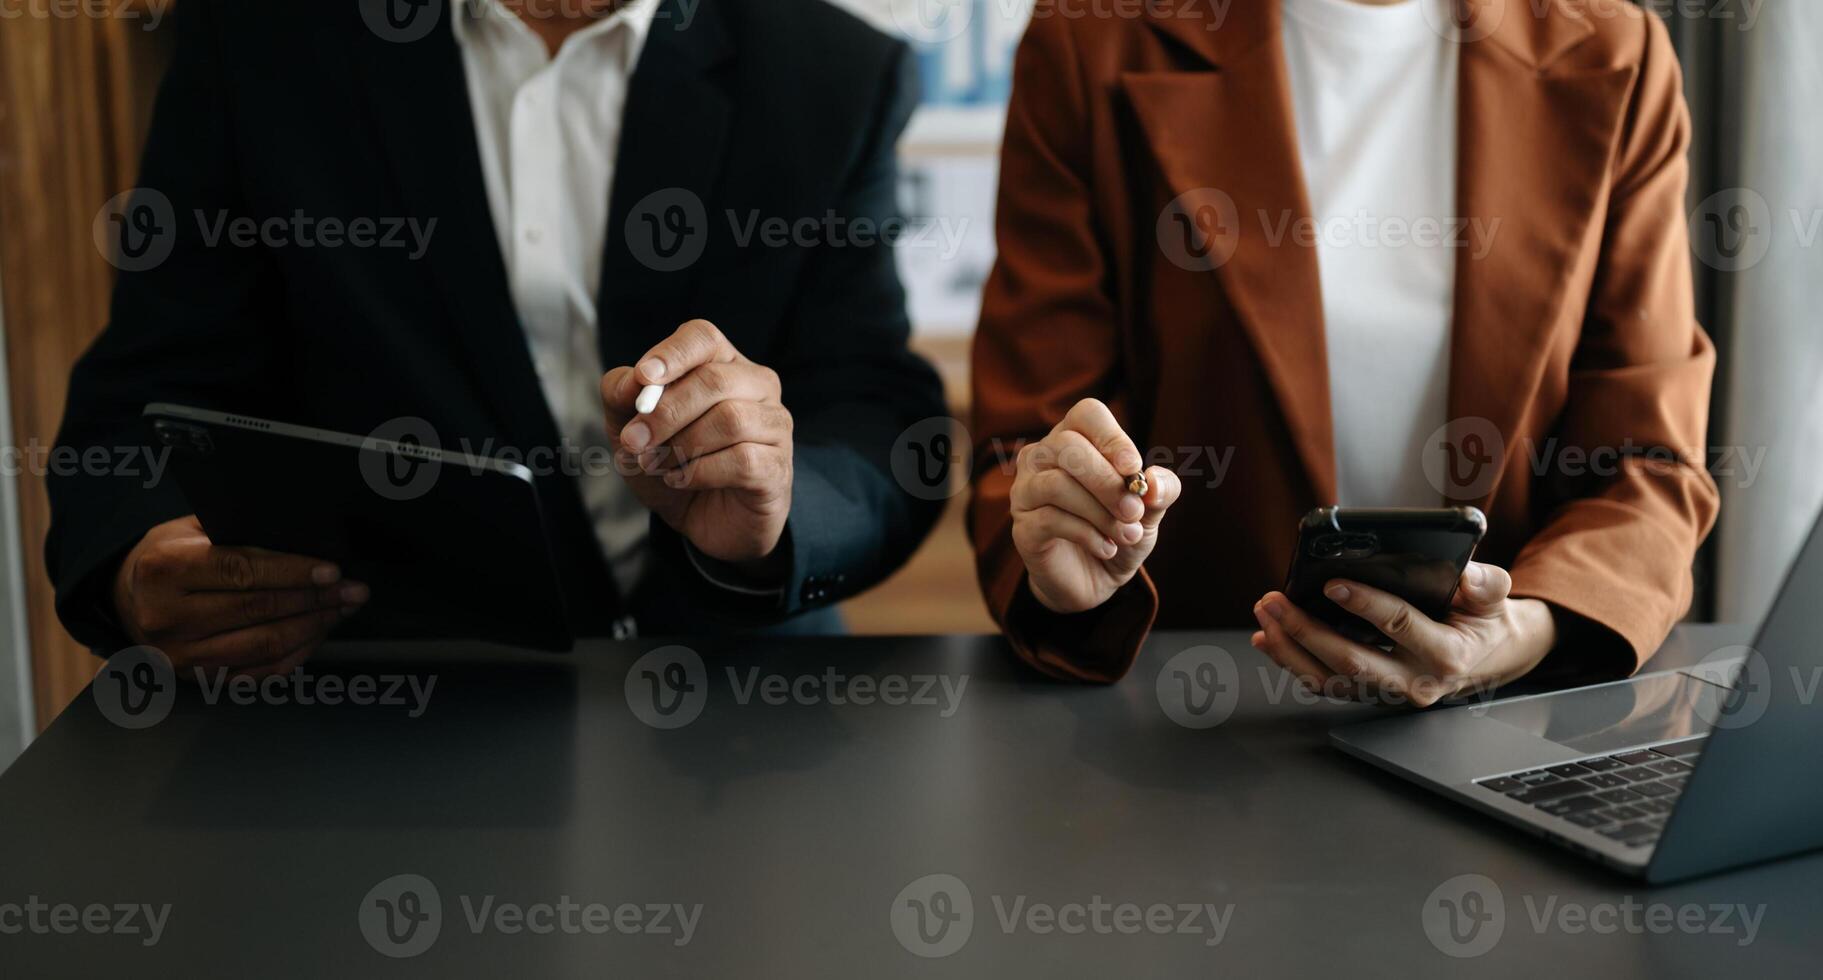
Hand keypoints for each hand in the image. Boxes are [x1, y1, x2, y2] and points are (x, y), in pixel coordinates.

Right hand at [111, 516, 367, 677]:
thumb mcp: (190, 529)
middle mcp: (167, 616)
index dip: (292, 572)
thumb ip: (238, 532)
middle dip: (315, 599)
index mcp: (165, 569)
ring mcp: (180, 654)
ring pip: (264, 645)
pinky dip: (297, 653)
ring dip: (313, 627)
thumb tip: (304, 538)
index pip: (240, 571)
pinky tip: (318, 633)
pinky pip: (260, 671)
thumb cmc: (169, 557)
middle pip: (258, 610)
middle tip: (353, 590)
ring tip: (342, 609)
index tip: (332, 570)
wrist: (126, 598)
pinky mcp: (196, 678)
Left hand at [601, 319, 792, 564]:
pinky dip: (701, 472)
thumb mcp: (630, 426)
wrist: (698, 519)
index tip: (643, 377)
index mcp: (722, 363)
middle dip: (665, 412)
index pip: (702, 338)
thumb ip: (621, 395)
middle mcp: (757, 386)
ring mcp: (774, 425)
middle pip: (714, 380)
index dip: (672, 354)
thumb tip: (632, 381)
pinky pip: (743, 460)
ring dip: (682, 446)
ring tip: (658, 465)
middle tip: (633, 440)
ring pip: (731, 420)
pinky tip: (681, 480)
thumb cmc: (670, 460)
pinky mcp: (778, 466)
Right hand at [1010, 398, 1180, 613]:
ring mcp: (1026, 491)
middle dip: (1107, 481)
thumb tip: (1154, 482)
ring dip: (1100, 512)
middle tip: (1134, 510)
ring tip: (1128, 534)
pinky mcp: (1022, 527)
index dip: (1112, 437)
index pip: (1086, 414)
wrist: (1096, 579)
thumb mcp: (1150, 510)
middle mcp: (1042, 458)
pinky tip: (1108, 548)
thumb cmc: (1119, 530)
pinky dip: (1088, 535)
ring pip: (1056, 484)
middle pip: (1066, 447)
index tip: (1134, 468)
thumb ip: (1161, 490)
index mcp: (1074, 439)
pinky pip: (1050, 519)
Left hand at [1250, 562, 1556, 705]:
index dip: (1365, 605)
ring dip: (1290, 649)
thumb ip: (1487, 584)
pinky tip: (1270, 638)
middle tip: (1276, 601)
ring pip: (1330, 681)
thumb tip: (1467, 574)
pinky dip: (1292, 662)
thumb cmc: (1483, 622)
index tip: (1332, 585)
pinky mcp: (1369, 694)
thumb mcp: (1494, 599)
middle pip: (1351, 662)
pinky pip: (1325, 684)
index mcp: (1445, 654)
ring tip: (1266, 616)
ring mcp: (1388, 693)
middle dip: (1307, 631)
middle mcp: (1414, 682)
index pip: (1399, 627)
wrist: (1486, 657)